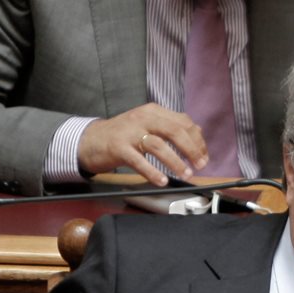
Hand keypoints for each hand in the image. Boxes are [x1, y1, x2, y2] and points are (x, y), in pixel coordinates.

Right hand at [77, 103, 208, 185]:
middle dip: (192, 149)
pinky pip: (138, 160)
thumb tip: (198, 134)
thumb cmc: (121, 136)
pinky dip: (152, 171)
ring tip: (185, 174)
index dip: (197, 140)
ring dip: (175, 161)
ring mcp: (130, 132)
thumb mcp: (146, 124)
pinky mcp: (118, 147)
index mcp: (153, 111)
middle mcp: (143, 118)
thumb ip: (169, 127)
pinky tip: (161, 181)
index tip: (204, 156)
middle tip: (200, 165)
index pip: (183, 122)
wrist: (89, 140)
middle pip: (174, 130)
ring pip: (158, 145)